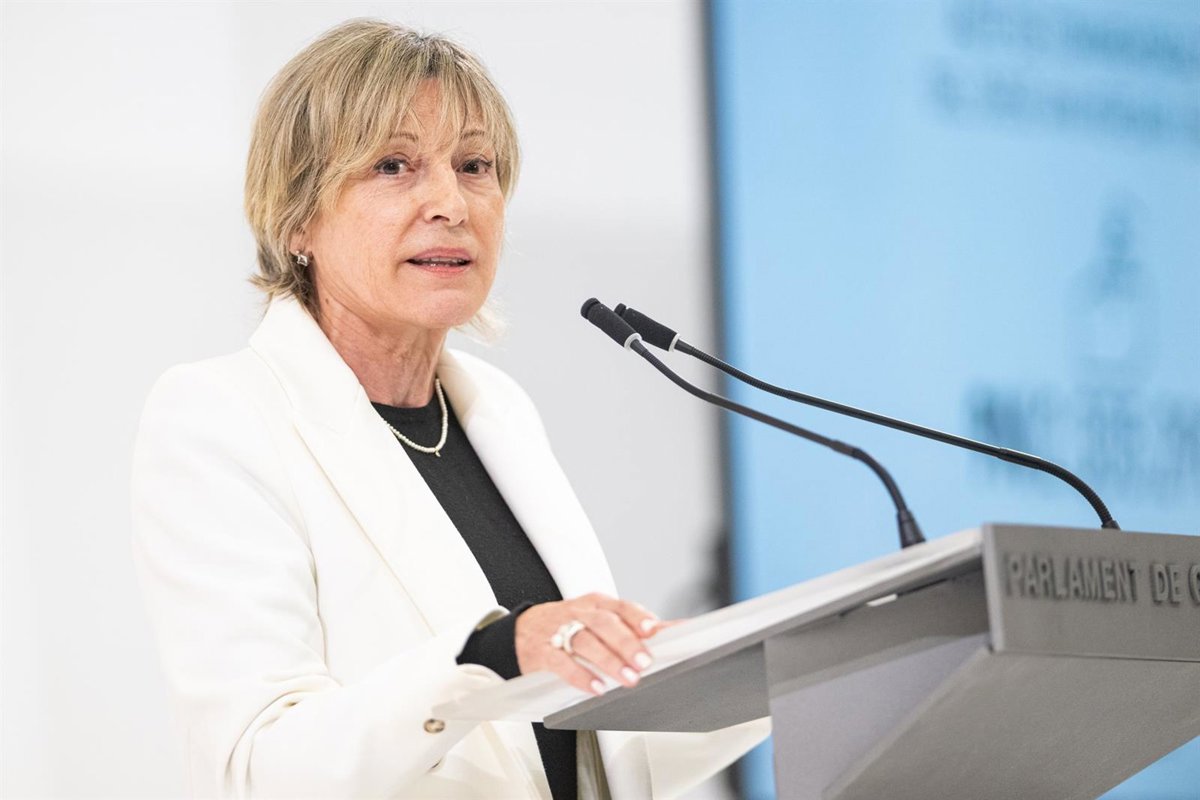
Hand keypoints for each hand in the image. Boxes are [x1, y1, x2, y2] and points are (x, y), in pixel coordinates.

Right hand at [515, 593, 661, 694]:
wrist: (521, 631)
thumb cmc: (568, 625)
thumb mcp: (597, 619)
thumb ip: (631, 626)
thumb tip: (672, 630)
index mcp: (596, 604)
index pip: (621, 606)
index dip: (638, 617)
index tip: (655, 629)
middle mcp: (579, 614)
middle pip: (605, 623)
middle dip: (626, 642)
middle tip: (644, 662)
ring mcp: (559, 631)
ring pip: (586, 641)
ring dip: (609, 661)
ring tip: (628, 678)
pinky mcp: (543, 652)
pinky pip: (562, 662)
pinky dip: (580, 675)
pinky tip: (596, 687)